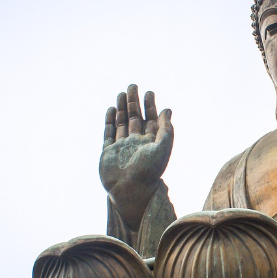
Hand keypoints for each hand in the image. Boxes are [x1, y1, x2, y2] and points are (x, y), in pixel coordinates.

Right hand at [100, 84, 173, 226]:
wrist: (130, 191)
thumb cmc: (149, 171)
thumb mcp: (163, 148)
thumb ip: (166, 129)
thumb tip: (168, 109)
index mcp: (151, 143)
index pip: (151, 119)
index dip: (150, 105)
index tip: (149, 91)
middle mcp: (136, 143)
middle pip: (135, 118)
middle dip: (134, 102)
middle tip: (133, 85)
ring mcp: (121, 147)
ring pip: (122, 123)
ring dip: (122, 108)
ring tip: (122, 93)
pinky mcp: (108, 152)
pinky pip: (109, 133)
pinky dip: (110, 121)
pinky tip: (112, 109)